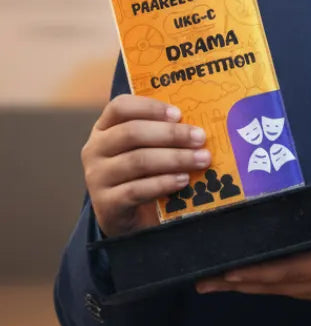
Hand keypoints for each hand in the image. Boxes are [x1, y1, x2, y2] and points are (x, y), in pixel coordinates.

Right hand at [81, 94, 210, 236]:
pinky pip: (137, 190)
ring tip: (201, 159)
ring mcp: (97, 178)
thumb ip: (162, 134)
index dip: (150, 107)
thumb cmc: (142, 174)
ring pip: (138, 161)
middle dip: (171, 134)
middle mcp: (94, 150)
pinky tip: (184, 180)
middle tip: (200, 138)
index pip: (120, 107)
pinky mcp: (106, 204)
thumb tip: (197, 125)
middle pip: (132, 133)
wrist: (126, 217)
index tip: (178, 113)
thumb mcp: (147, 149)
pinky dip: (164, 183)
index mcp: (104, 128)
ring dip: (175, 158)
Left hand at [196, 178, 310, 315]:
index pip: (292, 267)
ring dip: (249, 287)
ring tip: (216, 283)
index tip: (227, 268)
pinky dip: (269, 287)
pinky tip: (254, 282)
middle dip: (239, 282)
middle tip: (201, 280)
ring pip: (282, 290)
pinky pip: (294, 291)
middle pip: (276, 283)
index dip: (258, 270)